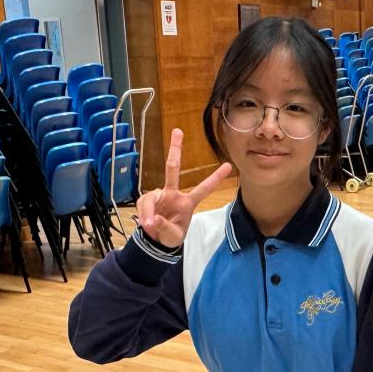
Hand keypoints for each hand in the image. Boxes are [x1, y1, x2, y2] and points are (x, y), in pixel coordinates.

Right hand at [136, 128, 232, 246]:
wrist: (157, 240)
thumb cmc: (170, 236)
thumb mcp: (173, 236)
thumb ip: (164, 227)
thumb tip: (153, 219)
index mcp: (187, 202)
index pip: (204, 189)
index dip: (216, 178)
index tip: (229, 165)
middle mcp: (173, 194)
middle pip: (172, 168)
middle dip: (175, 149)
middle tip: (178, 131)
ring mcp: (160, 195)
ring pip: (151, 197)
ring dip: (148, 211)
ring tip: (149, 225)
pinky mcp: (147, 200)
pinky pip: (143, 205)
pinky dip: (143, 214)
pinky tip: (146, 223)